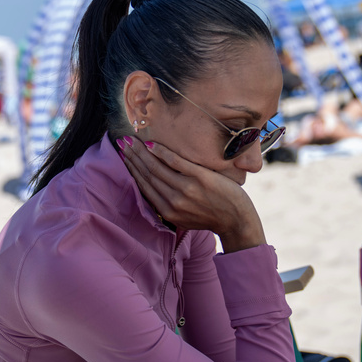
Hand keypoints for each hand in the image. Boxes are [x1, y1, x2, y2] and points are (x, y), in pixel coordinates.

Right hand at [118, 137, 264, 251]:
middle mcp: (174, 201)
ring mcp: (186, 189)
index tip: (124, 157)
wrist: (237, 221)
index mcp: (168, 211)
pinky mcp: (200, 178)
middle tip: (123, 144)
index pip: (145, 186)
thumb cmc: (212, 217)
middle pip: (147, 175)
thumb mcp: (185, 219)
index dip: (132, 170)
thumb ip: (170, 206)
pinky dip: (161, 152)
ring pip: (157, 168)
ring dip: (142, 152)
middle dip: (133, 158)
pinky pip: (176, 162)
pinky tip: (152, 144)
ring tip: (133, 140)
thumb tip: (154, 192)